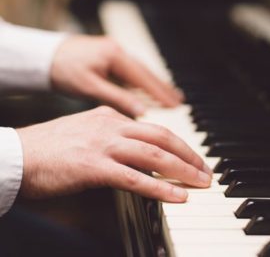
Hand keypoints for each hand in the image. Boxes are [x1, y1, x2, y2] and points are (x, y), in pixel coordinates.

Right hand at [17, 106, 211, 201]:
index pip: (153, 128)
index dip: (178, 143)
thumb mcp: (87, 132)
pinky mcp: (94, 167)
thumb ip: (112, 137)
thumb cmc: (50, 147)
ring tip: (202, 182)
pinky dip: (160, 187)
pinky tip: (178, 196)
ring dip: (182, 169)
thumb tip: (135, 151)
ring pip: (154, 154)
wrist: (18, 154)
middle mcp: (110, 126)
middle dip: (189, 154)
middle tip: (205, 169)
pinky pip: (135, 178)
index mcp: (109, 117)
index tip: (191, 157)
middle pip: (161, 137)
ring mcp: (103, 145)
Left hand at [51, 35, 181, 115]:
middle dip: (163, 87)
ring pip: (141, 71)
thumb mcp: (89, 86)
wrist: (44, 55)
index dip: (160, 92)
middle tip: (179, 101)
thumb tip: (141, 111)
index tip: (175, 105)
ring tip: (170, 96)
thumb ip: (117, 98)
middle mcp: (118, 51)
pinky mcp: (109, 58)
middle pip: (147, 72)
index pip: (144, 77)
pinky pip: (131, 72)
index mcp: (115, 55)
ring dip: (155, 84)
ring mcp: (114, 53)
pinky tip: (147, 90)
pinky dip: (142, 82)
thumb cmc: (63, 69)